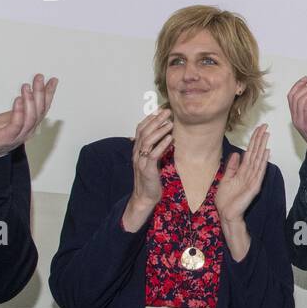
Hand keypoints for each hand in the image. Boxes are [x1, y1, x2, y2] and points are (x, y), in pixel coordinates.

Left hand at [0, 74, 58, 159]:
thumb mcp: (10, 117)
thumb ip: (21, 109)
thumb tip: (29, 94)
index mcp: (29, 125)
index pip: (43, 107)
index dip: (48, 93)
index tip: (52, 80)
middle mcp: (28, 130)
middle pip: (39, 111)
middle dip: (40, 93)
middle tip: (39, 78)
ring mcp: (18, 135)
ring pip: (31, 118)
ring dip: (30, 101)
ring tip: (27, 87)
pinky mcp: (6, 138)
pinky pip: (16, 125)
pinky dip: (19, 112)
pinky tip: (18, 100)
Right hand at [122, 109, 172, 231]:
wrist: (144, 197)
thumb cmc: (151, 179)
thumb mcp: (152, 161)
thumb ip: (155, 149)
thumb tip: (165, 137)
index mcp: (137, 150)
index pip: (140, 129)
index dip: (149, 119)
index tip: (159, 110)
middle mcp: (136, 153)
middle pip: (144, 132)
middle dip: (156, 120)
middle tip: (167, 112)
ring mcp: (140, 161)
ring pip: (148, 141)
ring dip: (159, 130)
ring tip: (170, 123)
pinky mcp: (147, 169)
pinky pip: (153, 154)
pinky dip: (162, 145)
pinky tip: (170, 139)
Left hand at [216, 124, 268, 259]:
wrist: (226, 213)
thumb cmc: (226, 199)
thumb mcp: (226, 179)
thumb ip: (232, 167)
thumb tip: (236, 154)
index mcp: (243, 171)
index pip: (250, 152)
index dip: (254, 140)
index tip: (258, 129)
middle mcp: (250, 173)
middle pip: (256, 153)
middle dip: (260, 139)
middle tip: (265, 126)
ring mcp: (253, 179)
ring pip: (259, 159)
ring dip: (263, 147)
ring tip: (266, 135)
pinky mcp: (254, 186)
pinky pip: (259, 172)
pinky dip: (263, 162)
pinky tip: (266, 153)